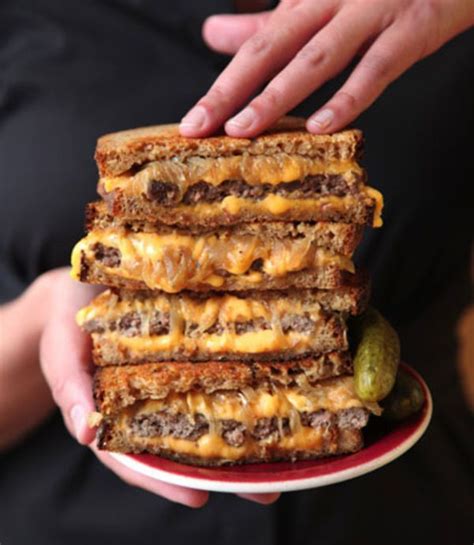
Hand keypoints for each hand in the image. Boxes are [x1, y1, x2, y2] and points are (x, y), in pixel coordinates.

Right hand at [38, 269, 278, 506]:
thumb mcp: (61, 351)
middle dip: (218, 471)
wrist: (81, 287)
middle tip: (261, 493)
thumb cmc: (66, 321)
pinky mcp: (183, 357)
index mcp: (111, 414)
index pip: (136, 459)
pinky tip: (264, 402)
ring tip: (278, 462)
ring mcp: (166, 383)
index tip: (197, 497)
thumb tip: (88, 432)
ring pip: (200, 418)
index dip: (164, 480)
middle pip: (180, 447)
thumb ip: (70, 387)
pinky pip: (207, 378)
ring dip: (235, 440)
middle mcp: (143, 405)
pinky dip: (232, 392)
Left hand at [180, 0, 473, 136]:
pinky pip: (376, 69)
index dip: (220, 86)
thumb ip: (264, 23)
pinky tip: (322, 127)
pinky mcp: (411, 28)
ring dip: (277, 96)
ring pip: (315, 59)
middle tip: (199, 127)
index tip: (193, 122)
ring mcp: (371, 12)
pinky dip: (348, 99)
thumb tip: (212, 33)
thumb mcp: (316, 2)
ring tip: (244, 130)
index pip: (254, 46)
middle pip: (270, 49)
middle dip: (230, 91)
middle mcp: (330, 0)